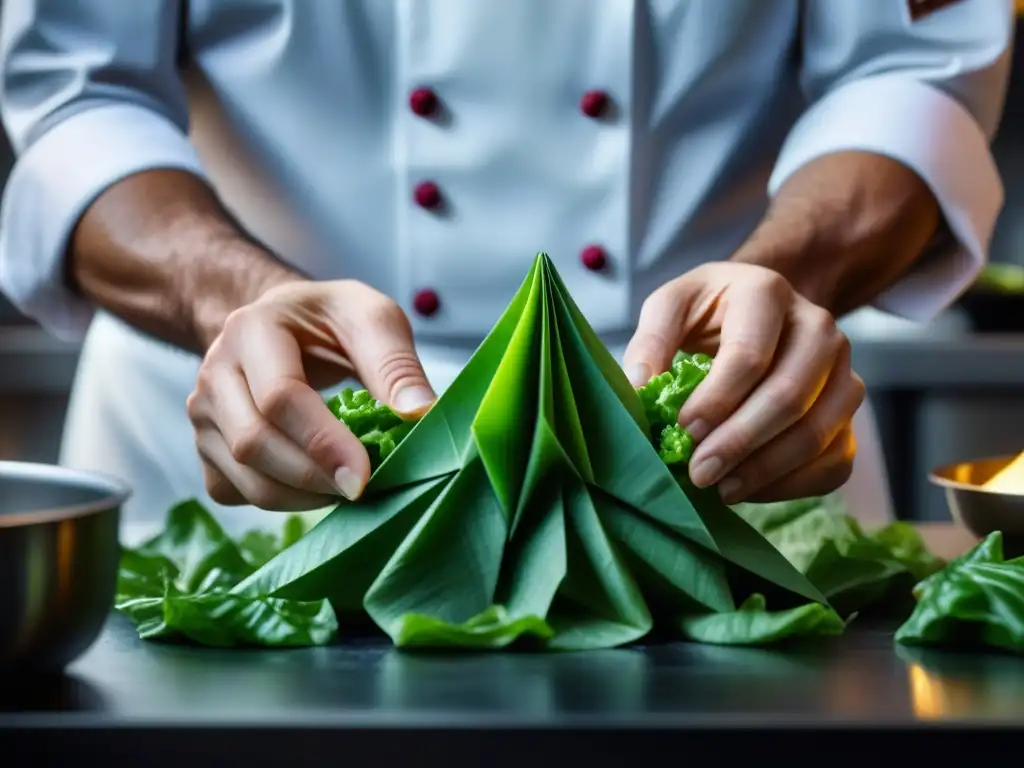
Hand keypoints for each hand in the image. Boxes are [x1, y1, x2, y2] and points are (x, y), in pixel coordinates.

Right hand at [187, 280, 435, 510]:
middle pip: (254, 444)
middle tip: (367, 486)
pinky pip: (237, 493)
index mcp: (251, 329)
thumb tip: (420, 413)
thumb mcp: (370, 318)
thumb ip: (395, 363)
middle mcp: (214, 373)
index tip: (367, 474)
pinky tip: (319, 485)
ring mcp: (203, 415)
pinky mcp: (206, 450)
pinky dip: (283, 502)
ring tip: (349, 486)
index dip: (324, 442)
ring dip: (304, 496)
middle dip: (315, 477)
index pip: (279, 397)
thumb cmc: (329, 321)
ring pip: (245, 478)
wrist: (282, 322)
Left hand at [623, 262, 864, 503]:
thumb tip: (639, 389)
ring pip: (818, 432)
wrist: (762, 311)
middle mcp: (817, 328)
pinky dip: (794, 483)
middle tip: (699, 473)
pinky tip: (751, 488)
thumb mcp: (673, 307)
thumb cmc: (710, 313)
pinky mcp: (847, 408)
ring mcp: (843, 369)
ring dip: (766, 469)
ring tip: (721, 488)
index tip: (682, 431)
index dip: (715, 401)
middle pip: (788, 396)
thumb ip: (651, 341)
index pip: (748, 356)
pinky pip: (836, 459)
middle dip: (739, 442)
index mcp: (766, 293)